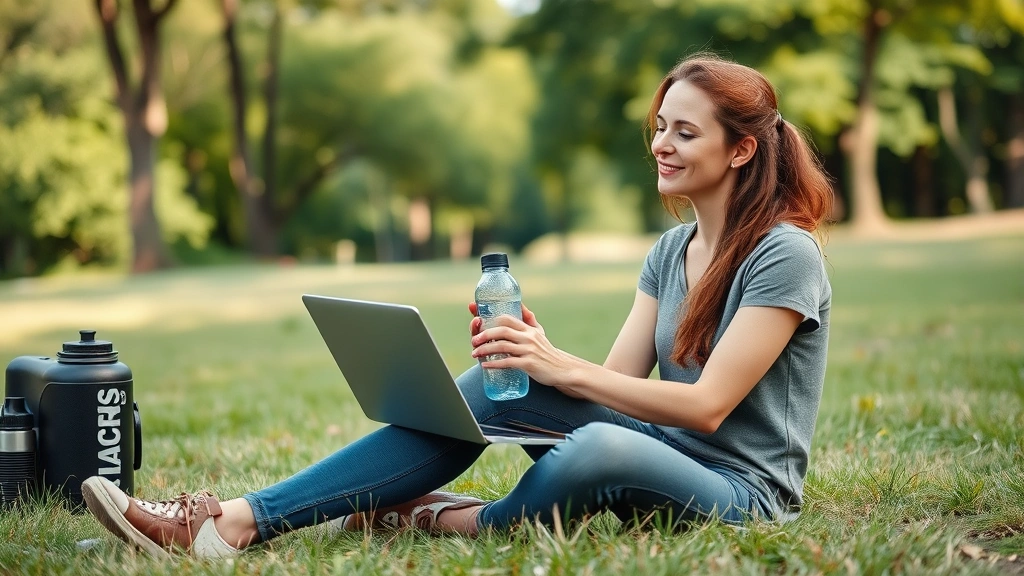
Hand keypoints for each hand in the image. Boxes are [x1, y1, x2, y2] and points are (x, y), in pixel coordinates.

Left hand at [467, 302, 582, 389]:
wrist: (562, 369)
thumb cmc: (547, 351)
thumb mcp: (539, 332)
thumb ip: (529, 319)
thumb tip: (520, 304)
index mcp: (528, 329)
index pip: (506, 319)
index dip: (490, 320)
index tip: (478, 324)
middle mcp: (528, 337)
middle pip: (501, 331)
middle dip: (484, 335)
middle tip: (473, 341)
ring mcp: (529, 351)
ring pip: (502, 347)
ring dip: (485, 350)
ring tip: (474, 354)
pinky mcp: (529, 364)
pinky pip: (508, 362)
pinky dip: (494, 364)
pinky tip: (485, 366)